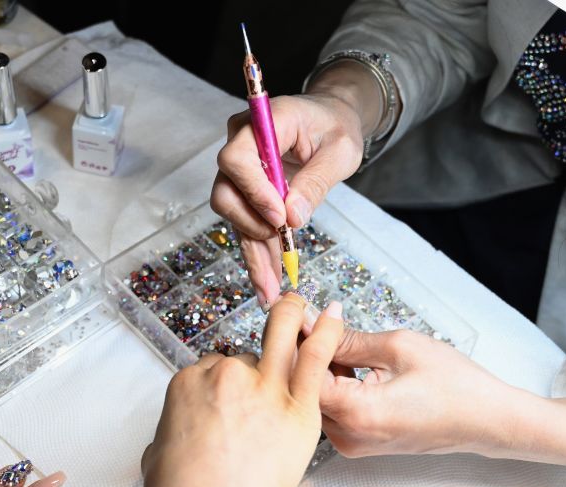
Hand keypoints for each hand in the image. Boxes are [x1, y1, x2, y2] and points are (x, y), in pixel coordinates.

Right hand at [142, 295, 344, 486]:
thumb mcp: (156, 457)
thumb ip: (169, 437)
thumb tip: (171, 442)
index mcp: (188, 384)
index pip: (210, 370)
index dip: (221, 385)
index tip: (227, 401)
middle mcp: (225, 376)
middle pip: (243, 358)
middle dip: (250, 367)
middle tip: (259, 374)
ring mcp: (263, 385)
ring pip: (280, 336)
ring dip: (290, 316)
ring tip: (299, 306)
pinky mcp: (297, 405)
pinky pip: (316, 357)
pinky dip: (326, 333)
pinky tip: (334, 316)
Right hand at [212, 61, 381, 308]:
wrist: (329, 122)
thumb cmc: (335, 127)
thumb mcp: (340, 150)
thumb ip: (316, 180)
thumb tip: (292, 218)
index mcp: (262, 124)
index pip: (237, 159)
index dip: (253, 192)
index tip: (278, 217)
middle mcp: (240, 146)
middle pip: (225, 191)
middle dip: (250, 224)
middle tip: (281, 243)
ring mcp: (239, 172)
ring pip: (233, 217)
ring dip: (253, 251)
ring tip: (271, 285)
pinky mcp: (246, 193)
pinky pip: (246, 226)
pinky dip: (258, 254)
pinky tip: (266, 281)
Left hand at [319, 330, 565, 474]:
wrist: (487, 421)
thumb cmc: (455, 386)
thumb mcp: (399, 347)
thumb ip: (348, 338)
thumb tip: (315, 323)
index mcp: (358, 413)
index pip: (304, 374)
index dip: (299, 341)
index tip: (298, 314)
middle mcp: (349, 436)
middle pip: (306, 388)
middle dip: (306, 352)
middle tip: (311, 319)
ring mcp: (353, 443)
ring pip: (317, 399)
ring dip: (320, 368)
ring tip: (331, 336)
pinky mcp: (360, 442)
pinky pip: (333, 409)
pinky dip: (334, 383)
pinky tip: (346, 362)